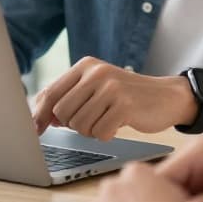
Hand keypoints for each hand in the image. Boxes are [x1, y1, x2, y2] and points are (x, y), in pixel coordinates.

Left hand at [32, 57, 196, 139]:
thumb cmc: (127, 96)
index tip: (35, 130)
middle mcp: (96, 73)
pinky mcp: (125, 105)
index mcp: (85, 66)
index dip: (40, 115)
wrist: (167, 96)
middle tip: (92, 120)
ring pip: (79, 126)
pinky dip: (106, 135)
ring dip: (91, 131)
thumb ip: (69, 96)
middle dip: (72, 125)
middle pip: (62, 112)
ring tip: (106, 121)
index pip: (51, 93)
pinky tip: (117, 125)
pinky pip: (100, 133)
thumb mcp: (96, 87)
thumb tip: (39, 116)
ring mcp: (111, 88)